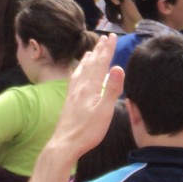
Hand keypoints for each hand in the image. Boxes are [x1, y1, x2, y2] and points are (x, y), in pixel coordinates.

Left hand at [48, 35, 122, 157]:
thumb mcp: (104, 111)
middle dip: (99, 51)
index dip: (107, 50)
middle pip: (91, 64)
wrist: (64, 144)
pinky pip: (74, 80)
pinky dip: (77, 72)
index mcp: (90, 88)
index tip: (112, 37)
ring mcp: (73, 94)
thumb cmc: (87, 131)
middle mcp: (80, 87)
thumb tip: (118, 67)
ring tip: (90, 51)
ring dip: (87, 60)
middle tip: (105, 38)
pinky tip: (76, 74)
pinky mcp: (69, 101)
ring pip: (81, 71)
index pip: (101, 64)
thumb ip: (112, 89)